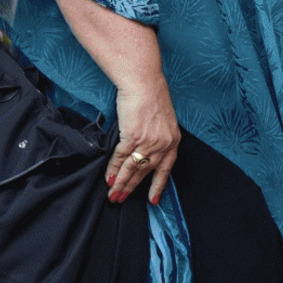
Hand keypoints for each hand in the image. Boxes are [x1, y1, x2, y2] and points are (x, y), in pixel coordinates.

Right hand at [107, 75, 179, 205]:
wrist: (144, 82)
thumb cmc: (152, 96)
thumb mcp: (163, 120)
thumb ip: (157, 137)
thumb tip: (145, 150)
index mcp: (173, 140)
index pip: (166, 169)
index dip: (158, 186)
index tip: (153, 200)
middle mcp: (163, 144)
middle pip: (146, 172)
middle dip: (132, 188)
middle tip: (121, 199)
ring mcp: (148, 141)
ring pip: (132, 169)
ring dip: (121, 183)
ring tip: (113, 195)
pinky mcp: (133, 136)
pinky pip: (121, 158)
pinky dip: (113, 170)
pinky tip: (108, 178)